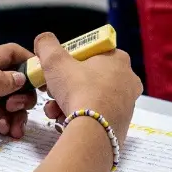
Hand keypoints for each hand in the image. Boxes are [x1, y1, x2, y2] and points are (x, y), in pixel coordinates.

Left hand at [0, 44, 39, 136]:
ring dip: (15, 112)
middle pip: (13, 76)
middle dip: (23, 95)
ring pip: (7, 96)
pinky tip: (4, 131)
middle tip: (18, 110)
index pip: (10, 52)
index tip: (42, 81)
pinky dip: (4, 118)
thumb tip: (21, 77)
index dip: (29, 62)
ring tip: (13, 130)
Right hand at [34, 31, 141, 146]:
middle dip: (66, 86)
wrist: (93, 131)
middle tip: (51, 92)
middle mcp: (128, 80)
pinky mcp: (122, 123)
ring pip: (90, 98)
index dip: (70, 61)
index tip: (56, 71)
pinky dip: (80, 117)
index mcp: (119, 59)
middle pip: (89, 78)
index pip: (92, 53)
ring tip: (54, 111)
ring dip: (68, 103)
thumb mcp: (55, 61)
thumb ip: (47, 45)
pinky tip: (65, 121)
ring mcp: (127, 103)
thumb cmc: (79, 90)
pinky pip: (96, 116)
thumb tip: (43, 40)